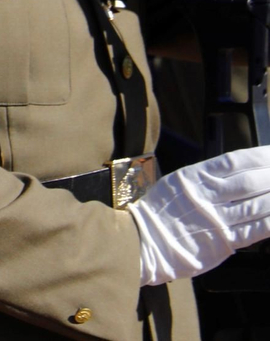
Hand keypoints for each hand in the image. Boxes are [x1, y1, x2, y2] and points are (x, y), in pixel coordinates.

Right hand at [127, 145, 269, 286]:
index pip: (236, 162)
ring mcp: (216, 218)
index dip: (261, 156)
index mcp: (194, 178)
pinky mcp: (223, 242)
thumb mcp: (176, 185)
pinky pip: (256, 229)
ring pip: (258, 203)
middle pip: (252, 181)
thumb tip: (234, 174)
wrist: (141, 242)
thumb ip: (204, 180)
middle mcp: (207, 195)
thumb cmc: (156, 214)